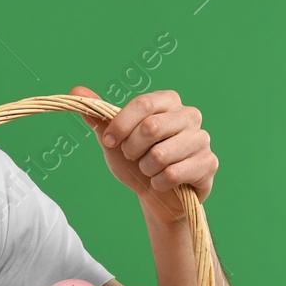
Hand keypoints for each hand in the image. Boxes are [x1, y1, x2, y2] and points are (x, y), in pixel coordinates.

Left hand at [68, 86, 216, 222]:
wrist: (156, 196)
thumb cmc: (136, 162)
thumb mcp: (114, 139)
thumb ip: (98, 115)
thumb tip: (76, 89)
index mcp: (168, 101)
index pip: (144, 103)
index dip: (121, 124)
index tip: (110, 141)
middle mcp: (189, 115)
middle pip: (152, 127)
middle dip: (132, 149)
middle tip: (133, 157)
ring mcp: (202, 139)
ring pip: (161, 154)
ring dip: (146, 169)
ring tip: (150, 170)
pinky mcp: (208, 164)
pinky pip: (173, 174)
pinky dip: (158, 183)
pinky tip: (162, 183)